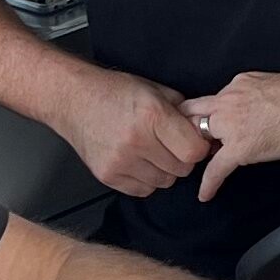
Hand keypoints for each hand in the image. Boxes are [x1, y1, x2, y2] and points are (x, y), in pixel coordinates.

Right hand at [64, 74, 211, 199]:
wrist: (73, 99)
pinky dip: (145, 178)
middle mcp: (136, 141)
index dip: (198, 147)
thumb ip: (183, 112)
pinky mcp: (108, 176)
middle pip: (182, 169)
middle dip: (181, 158)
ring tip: (150, 150)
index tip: (192, 141)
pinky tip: (136, 160)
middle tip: (169, 144)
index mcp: (152, 116)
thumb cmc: (115, 92)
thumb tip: (206, 133)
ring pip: (164, 182)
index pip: (194, 151)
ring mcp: (120, 162)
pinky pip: (144, 190)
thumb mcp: (155, 90)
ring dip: (163, 169)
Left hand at [176, 68, 279, 200]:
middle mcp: (228, 101)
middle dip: (191, 132)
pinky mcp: (240, 147)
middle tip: (194, 148)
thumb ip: (248, 96)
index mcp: (235, 85)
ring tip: (199, 165)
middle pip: (193, 117)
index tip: (201, 127)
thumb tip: (247, 111)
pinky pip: (216, 168)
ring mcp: (231, 124)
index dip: (200, 116)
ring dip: (200, 152)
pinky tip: (204, 194)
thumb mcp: (267, 84)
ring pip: (201, 140)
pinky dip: (208, 183)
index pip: (206, 101)